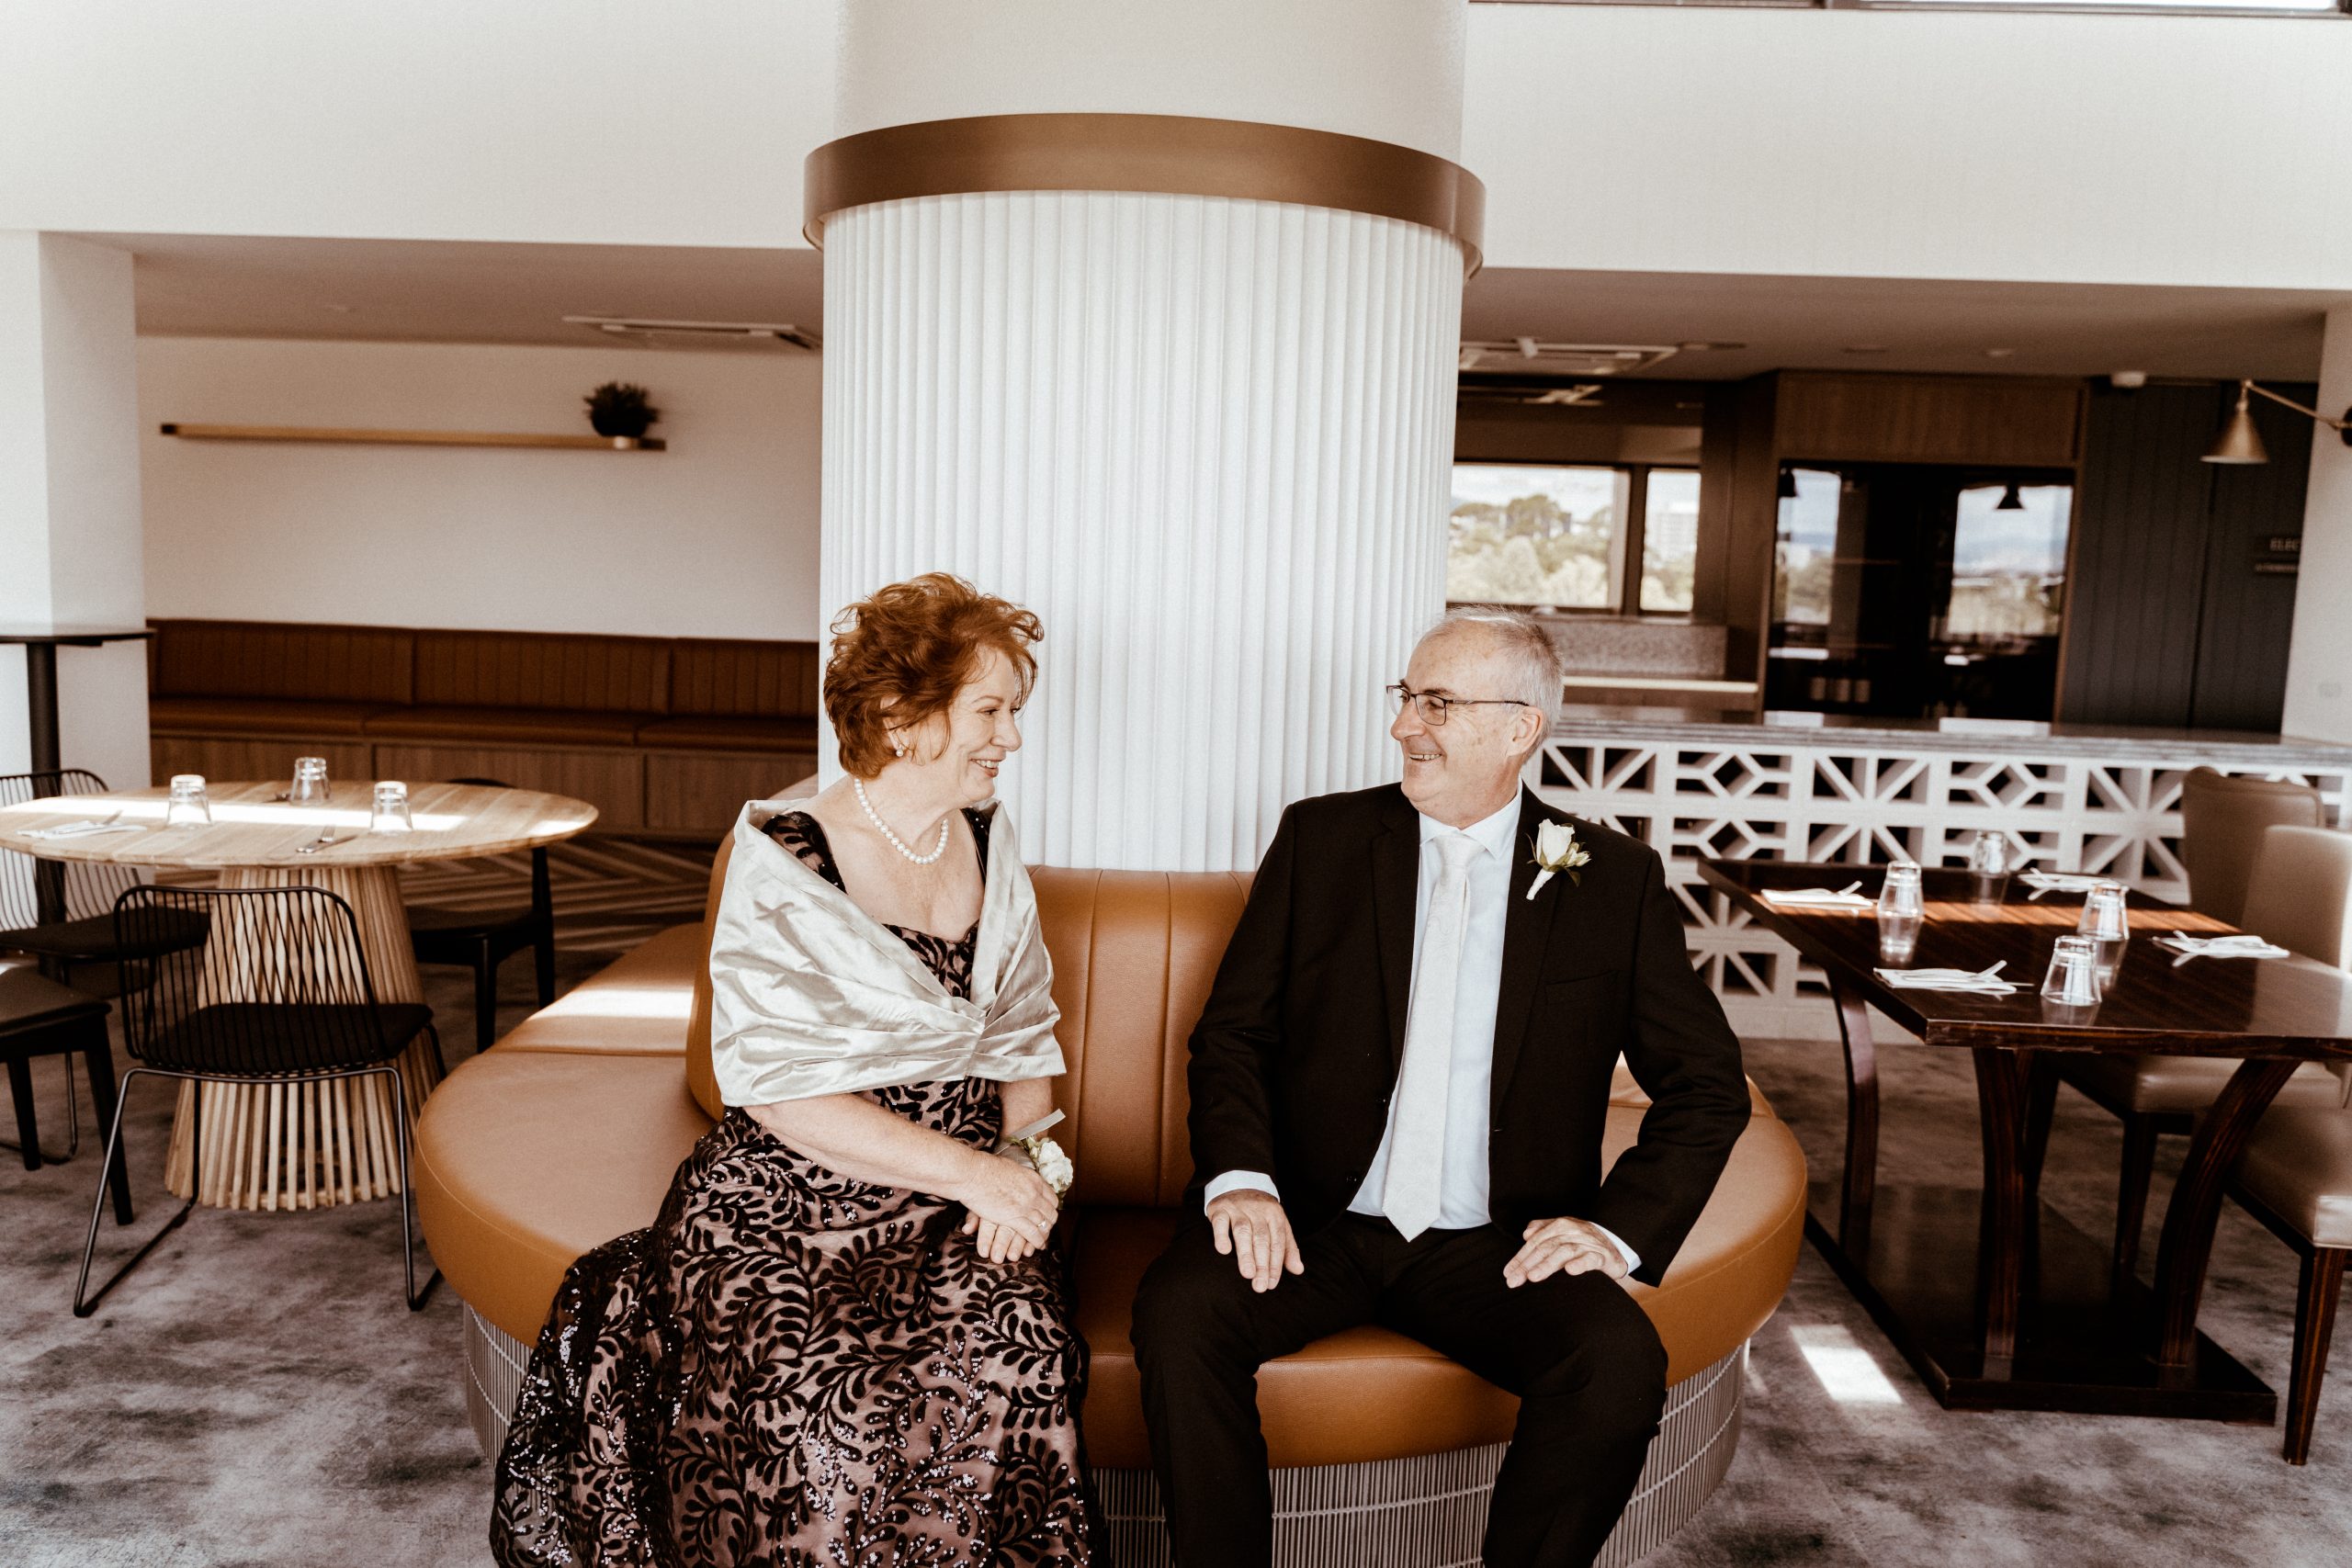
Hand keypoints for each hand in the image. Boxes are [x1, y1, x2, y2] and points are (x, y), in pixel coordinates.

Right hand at [953, 1148, 1057, 1263]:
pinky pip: (1032, 1233)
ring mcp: (1026, 1206)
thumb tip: (1018, 1179)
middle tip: (1045, 1230)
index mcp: (1034, 1179)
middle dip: (1049, 1224)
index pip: (1052, 1199)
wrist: (973, 1173)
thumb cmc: (985, 1168)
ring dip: (1044, 1235)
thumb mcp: (1010, 1168)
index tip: (1047, 1214)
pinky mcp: (1015, 1218)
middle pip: (1050, 1213)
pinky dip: (1036, 1241)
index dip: (1050, 1209)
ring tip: (1042, 1242)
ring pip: (1043, 1225)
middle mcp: (1034, 1193)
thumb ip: (1018, 1177)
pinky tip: (1036, 1246)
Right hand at [1207, 1189, 1304, 1292]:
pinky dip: (1222, 1235)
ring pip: (1243, 1231)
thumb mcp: (1278, 1224)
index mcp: (1275, 1216)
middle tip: (1260, 1286)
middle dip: (1262, 1264)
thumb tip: (1298, 1270)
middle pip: (1262, 1239)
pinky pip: (1221, 1221)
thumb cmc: (1260, 1211)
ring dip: (1246, 1254)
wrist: (1239, 1180)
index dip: (1276, 1264)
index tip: (1271, 1284)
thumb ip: (1288, 1248)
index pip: (1278, 1243)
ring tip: (1247, 1274)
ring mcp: (1239, 1208)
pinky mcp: (1221, 1208)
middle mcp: (1258, 1211)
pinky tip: (1224, 1250)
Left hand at [1503, 1217, 1627, 1288]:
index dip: (1520, 1258)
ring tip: (1533, 1277)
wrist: (1616, 1245)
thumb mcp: (1563, 1233)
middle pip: (1546, 1247)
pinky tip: (1570, 1271)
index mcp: (1560, 1225)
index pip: (1535, 1242)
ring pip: (1564, 1252)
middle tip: (1514, 1280)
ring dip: (1547, 1265)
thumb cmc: (1584, 1242)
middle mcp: (1573, 1231)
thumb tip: (1525, 1234)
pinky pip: (1591, 1259)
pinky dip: (1580, 1263)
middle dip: (1527, 1265)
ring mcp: (1588, 1243)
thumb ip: (1543, 1230)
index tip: (1508, 1273)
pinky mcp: (1603, 1256)